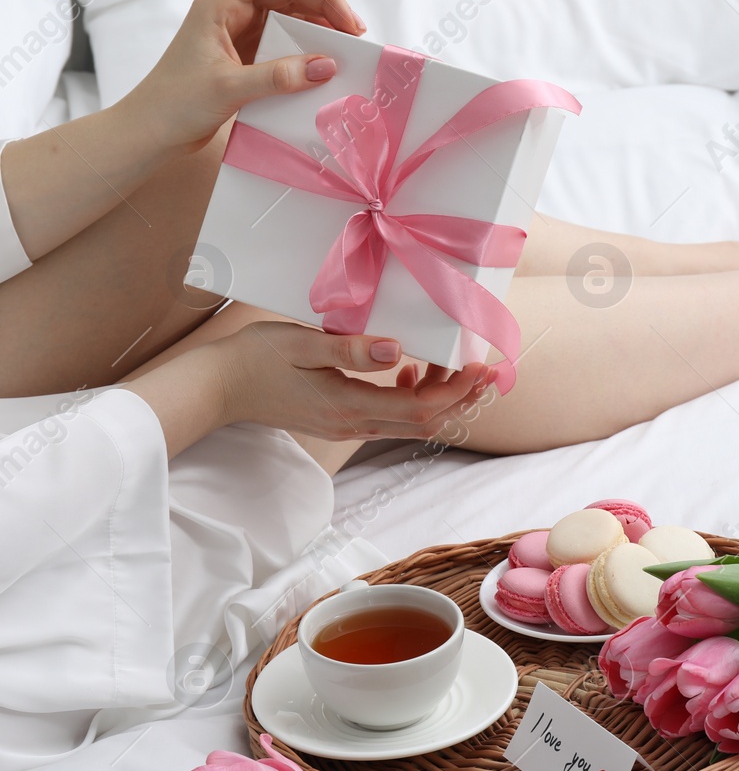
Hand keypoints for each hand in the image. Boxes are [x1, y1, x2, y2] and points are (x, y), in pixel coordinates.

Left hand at [124, 0, 366, 153]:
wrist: (152, 131)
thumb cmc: (175, 103)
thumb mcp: (230, 87)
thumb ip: (279, 76)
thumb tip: (325, 66)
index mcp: (220, 5)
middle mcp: (231, 13)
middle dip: (325, 5)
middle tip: (354, 30)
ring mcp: (239, 34)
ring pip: (289, 17)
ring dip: (320, 27)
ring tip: (347, 45)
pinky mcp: (246, 57)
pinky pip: (284, 43)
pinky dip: (307, 48)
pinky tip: (325, 62)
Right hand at [216, 322, 492, 440]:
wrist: (218, 387)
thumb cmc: (255, 359)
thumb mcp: (302, 344)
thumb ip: (350, 349)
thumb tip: (398, 351)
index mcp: (350, 407)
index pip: (420, 409)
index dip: (457, 392)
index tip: (480, 368)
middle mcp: (355, 424)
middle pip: (425, 422)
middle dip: (462, 399)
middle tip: (488, 372)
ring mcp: (348, 426)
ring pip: (411, 422)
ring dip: (441, 399)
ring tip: (457, 367)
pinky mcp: (342, 420)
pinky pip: (390, 416)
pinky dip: (412, 398)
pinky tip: (409, 370)